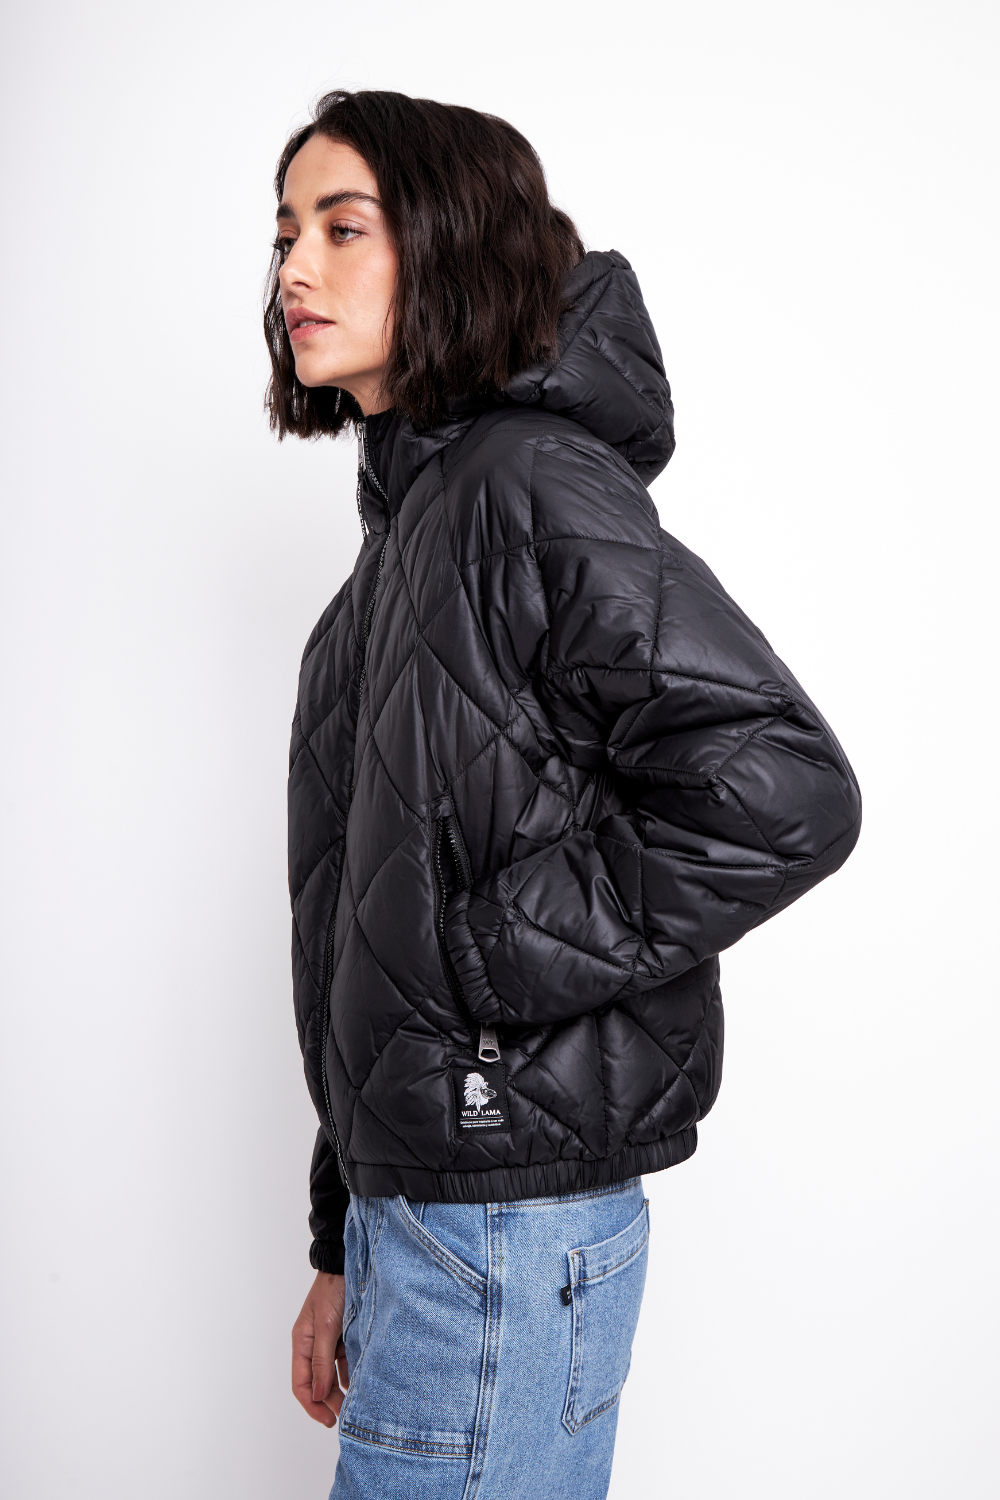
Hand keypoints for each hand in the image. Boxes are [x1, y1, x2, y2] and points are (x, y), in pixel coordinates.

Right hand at [292, 1271, 349, 1426]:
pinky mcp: (346, 1335)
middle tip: (345, 1415)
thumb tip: (318, 1394)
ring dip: (341, 1389)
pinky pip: (347, 1361)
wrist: (350, 1264)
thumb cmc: (333, 1290)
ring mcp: (330, 1340)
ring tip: (356, 1402)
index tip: (328, 1420)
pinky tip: (362, 1381)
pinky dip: (353, 1373)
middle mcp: (314, 1344)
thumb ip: (321, 1360)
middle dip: (329, 1401)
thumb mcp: (325, 1326)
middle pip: (318, 1382)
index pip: (301, 1384)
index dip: (312, 1405)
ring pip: (333, 1374)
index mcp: (302, 1342)